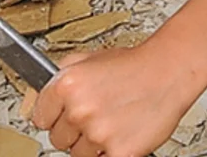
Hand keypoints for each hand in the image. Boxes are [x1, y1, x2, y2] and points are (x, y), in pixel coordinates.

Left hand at [29, 44, 206, 156]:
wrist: (169, 73)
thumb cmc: (134, 66)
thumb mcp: (88, 59)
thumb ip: (58, 77)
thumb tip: (37, 99)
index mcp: (66, 85)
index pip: (40, 117)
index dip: (54, 116)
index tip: (64, 116)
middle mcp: (79, 110)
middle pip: (57, 139)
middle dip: (73, 131)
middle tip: (95, 117)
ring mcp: (98, 133)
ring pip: (78, 154)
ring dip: (92, 144)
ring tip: (111, 123)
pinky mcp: (119, 152)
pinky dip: (111, 152)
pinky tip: (120, 136)